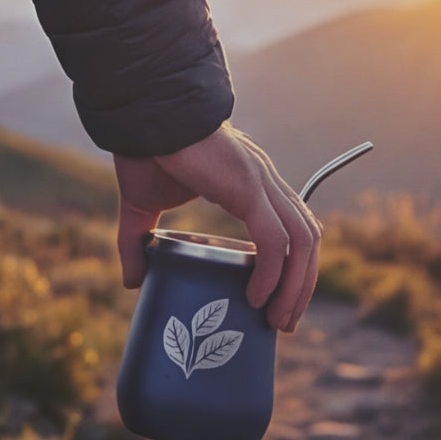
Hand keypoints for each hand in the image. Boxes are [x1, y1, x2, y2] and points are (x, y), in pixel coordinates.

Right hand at [113, 122, 321, 332]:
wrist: (140, 117)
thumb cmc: (144, 151)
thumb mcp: (140, 207)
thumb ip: (138, 244)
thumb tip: (133, 283)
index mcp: (252, 183)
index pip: (295, 226)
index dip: (296, 265)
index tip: (278, 302)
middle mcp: (266, 182)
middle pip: (308, 238)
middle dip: (303, 284)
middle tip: (284, 322)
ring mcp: (261, 182)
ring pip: (302, 241)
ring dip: (296, 285)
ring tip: (276, 318)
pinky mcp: (247, 186)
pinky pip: (274, 238)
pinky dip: (273, 271)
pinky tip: (257, 296)